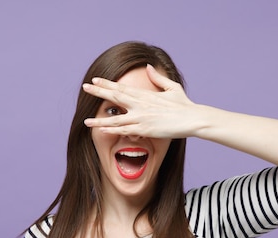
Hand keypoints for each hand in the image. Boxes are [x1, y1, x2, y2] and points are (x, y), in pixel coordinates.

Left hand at [82, 64, 199, 138]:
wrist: (192, 118)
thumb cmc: (184, 105)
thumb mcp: (171, 87)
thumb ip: (158, 78)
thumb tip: (148, 66)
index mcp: (145, 95)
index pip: (122, 87)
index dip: (107, 84)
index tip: (95, 80)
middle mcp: (141, 104)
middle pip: (115, 97)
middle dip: (99, 92)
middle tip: (85, 87)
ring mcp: (142, 117)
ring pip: (116, 119)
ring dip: (99, 120)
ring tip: (86, 120)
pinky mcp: (145, 129)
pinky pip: (125, 131)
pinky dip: (113, 130)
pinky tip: (102, 131)